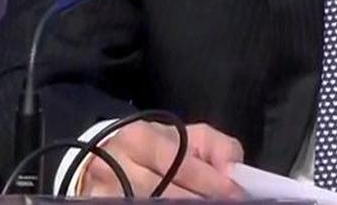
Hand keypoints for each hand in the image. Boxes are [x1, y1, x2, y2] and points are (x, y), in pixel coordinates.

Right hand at [80, 120, 245, 197]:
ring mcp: (105, 191)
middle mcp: (117, 164)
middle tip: (223, 204)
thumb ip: (217, 147)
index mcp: (140, 139)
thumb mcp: (187, 137)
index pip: (181, 165)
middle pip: (165, 194)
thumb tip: (232, 170)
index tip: (236, 194)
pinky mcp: (100, 203)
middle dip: (199, 201)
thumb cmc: (156, 149)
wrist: (108, 159)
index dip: (212, 183)